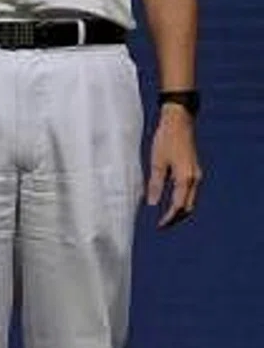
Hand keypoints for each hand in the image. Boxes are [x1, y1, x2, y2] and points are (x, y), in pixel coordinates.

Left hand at [147, 107, 202, 228]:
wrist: (179, 122)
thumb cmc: (166, 139)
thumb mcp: (157, 162)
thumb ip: (155, 184)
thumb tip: (152, 204)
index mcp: (186, 178)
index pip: (178, 206)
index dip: (169, 218)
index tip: (159, 226)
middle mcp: (195, 179)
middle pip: (188, 206)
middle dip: (176, 217)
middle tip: (162, 224)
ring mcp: (196, 175)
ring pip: (190, 200)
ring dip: (179, 210)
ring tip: (164, 216)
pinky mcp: (193, 170)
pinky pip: (189, 191)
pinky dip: (181, 200)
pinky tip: (170, 201)